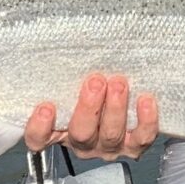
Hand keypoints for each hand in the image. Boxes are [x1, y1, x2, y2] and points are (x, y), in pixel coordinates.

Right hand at [24, 73, 158, 160]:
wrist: (123, 93)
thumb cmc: (91, 84)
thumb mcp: (70, 78)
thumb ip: (60, 71)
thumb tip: (51, 38)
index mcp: (58, 130)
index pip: (38, 138)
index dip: (39, 127)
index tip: (46, 106)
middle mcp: (83, 141)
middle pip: (81, 134)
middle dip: (89, 108)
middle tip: (95, 82)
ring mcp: (109, 145)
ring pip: (111, 135)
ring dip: (115, 109)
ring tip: (119, 84)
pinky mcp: (135, 144)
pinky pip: (142, 137)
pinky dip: (146, 121)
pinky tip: (145, 100)